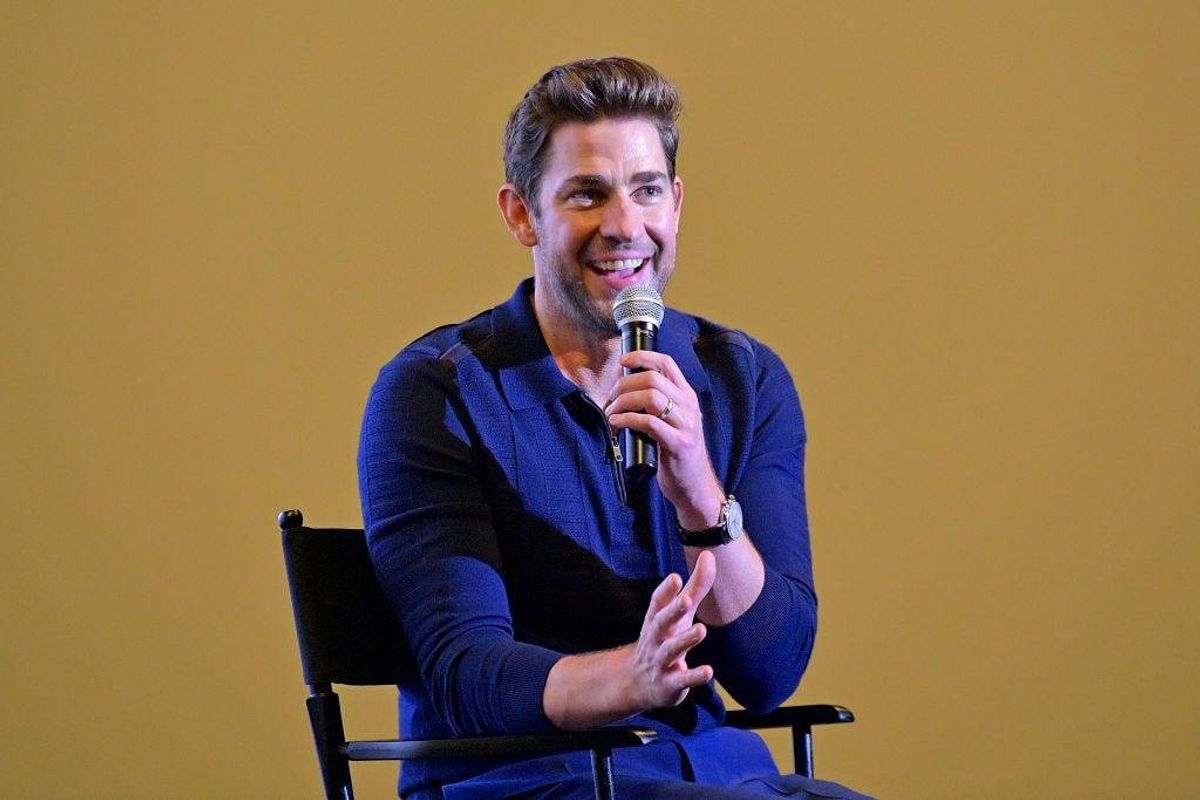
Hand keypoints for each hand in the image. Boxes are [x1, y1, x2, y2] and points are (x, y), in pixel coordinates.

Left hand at [604, 351, 724, 527]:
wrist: (695, 487)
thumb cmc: (677, 454)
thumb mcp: (674, 422)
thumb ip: (659, 404)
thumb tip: (626, 389)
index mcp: (687, 397)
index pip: (667, 363)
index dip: (643, 356)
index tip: (623, 360)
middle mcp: (689, 406)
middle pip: (652, 378)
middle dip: (624, 384)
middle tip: (610, 397)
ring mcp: (685, 425)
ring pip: (650, 396)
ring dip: (623, 401)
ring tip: (611, 412)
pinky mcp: (677, 444)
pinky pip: (649, 422)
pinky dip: (627, 419)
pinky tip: (616, 423)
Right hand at [623, 550, 716, 709]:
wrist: (636, 683)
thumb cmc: (663, 639)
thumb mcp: (679, 614)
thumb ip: (695, 587)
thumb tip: (709, 555)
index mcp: (656, 620)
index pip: (658, 603)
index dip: (665, 591)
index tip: (675, 577)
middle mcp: (656, 638)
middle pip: (661, 623)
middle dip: (673, 611)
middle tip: (685, 599)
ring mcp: (660, 662)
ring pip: (671, 650)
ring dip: (685, 640)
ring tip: (701, 630)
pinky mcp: (669, 684)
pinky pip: (681, 680)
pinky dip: (693, 676)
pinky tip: (708, 671)